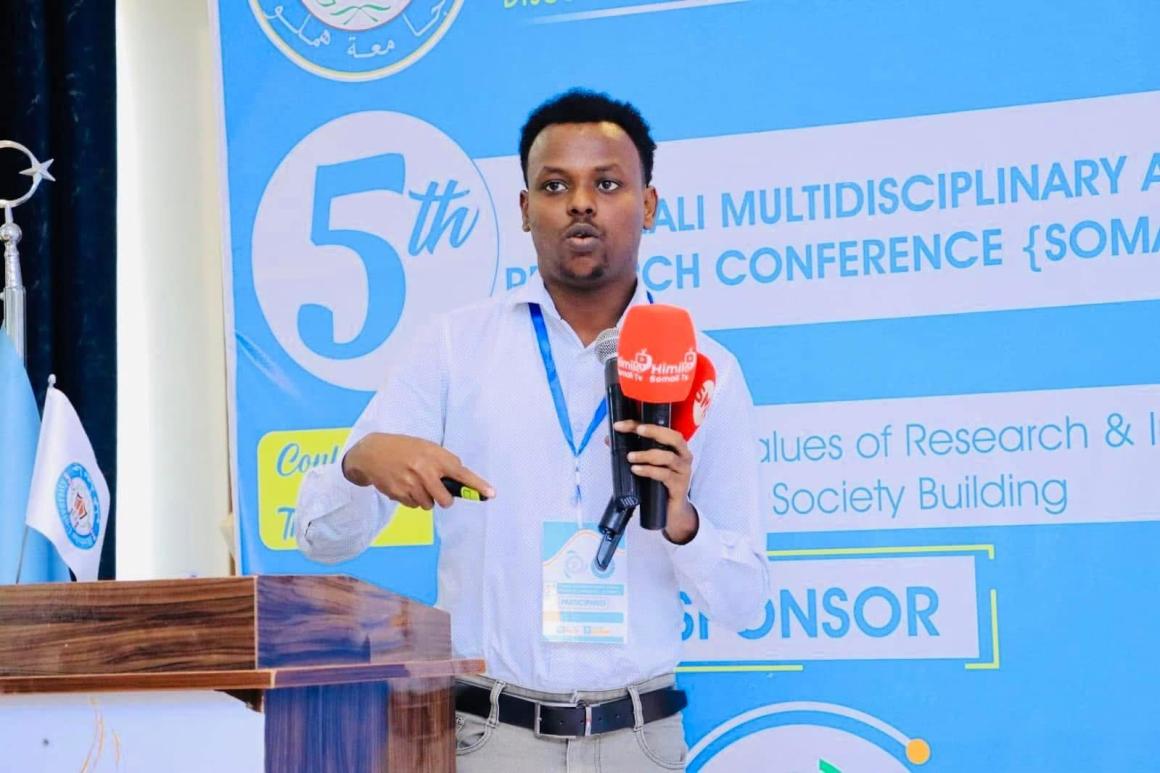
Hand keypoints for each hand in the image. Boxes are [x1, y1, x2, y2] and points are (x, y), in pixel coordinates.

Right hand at [342, 433, 494, 509]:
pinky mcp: (398, 493)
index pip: (461, 473)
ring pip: (428, 505)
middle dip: (444, 499)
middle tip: (436, 490)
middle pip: (445, 500)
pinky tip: (404, 486)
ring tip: (414, 483)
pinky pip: (413, 506)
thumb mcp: (426, 447)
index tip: (491, 494)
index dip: (477, 485)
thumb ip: (444, 462)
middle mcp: (424, 471)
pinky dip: (411, 499)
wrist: (373, 452)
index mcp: (434, 457)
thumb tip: (461, 482)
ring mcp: (410, 484)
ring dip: (425, 499)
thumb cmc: (405, 448)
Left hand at [612, 420, 698, 543]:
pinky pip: (665, 475)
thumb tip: (609, 439)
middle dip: (655, 431)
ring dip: (647, 455)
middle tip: (637, 430)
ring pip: (668, 457)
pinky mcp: (679, 486)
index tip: (621, 425)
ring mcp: (683, 471)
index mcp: (675, 447)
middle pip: (674, 438)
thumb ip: (631, 450)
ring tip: (630, 457)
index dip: (640, 424)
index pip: (660, 428)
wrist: (671, 510)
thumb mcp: (646, 464)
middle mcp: (683, 456)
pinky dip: (649, 471)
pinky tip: (637, 470)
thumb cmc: (659, 483)